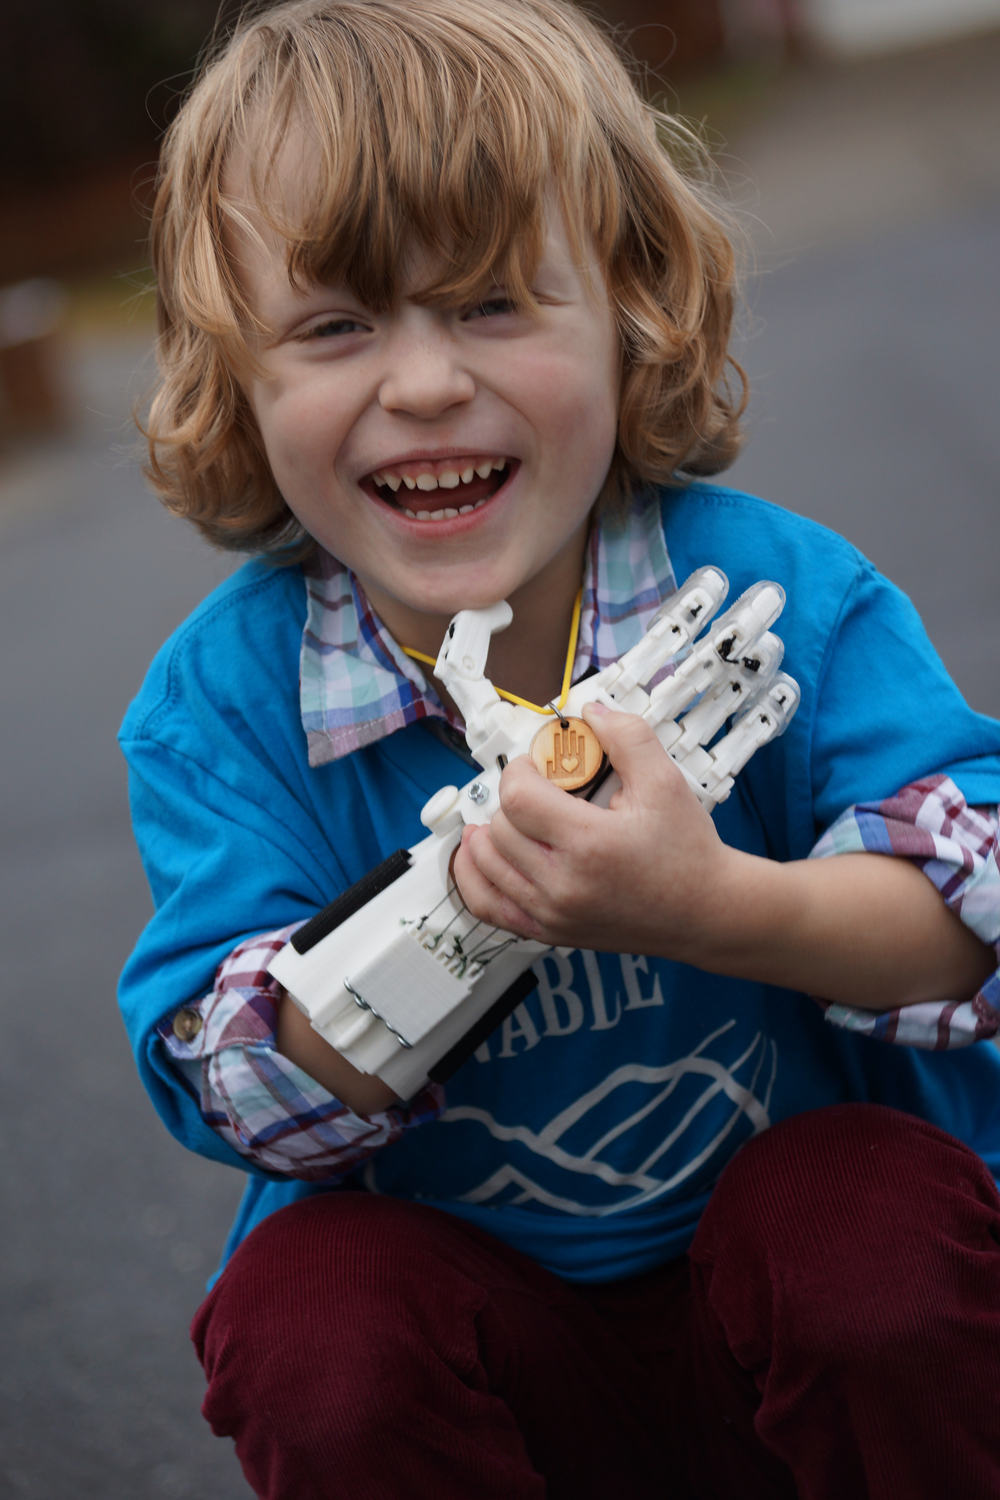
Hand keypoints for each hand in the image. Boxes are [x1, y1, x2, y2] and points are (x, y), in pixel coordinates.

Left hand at [453, 702, 741, 958]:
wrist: (706, 912)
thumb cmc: (688, 853)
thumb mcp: (666, 782)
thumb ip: (627, 737)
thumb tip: (591, 712)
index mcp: (590, 844)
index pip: (517, 798)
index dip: (519, 770)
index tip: (537, 766)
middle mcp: (564, 884)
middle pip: (498, 828)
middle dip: (512, 799)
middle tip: (537, 790)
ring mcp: (553, 913)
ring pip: (485, 864)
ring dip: (488, 833)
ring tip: (509, 816)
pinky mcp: (549, 932)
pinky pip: (487, 907)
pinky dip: (473, 878)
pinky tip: (478, 855)